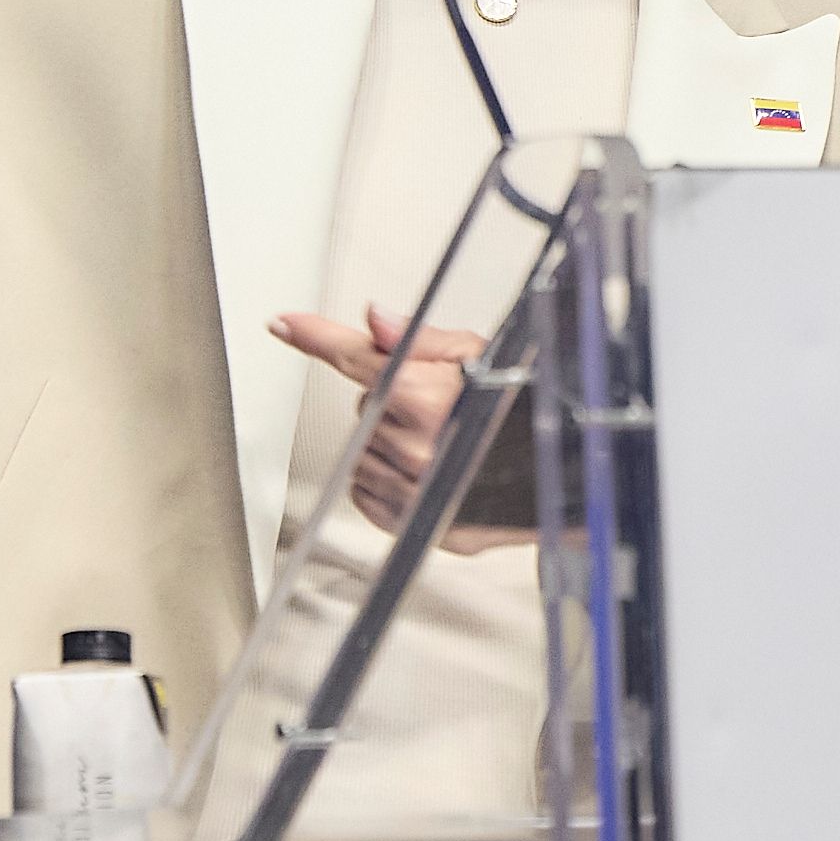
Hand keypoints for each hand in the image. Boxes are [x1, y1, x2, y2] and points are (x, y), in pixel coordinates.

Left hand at [270, 306, 533, 554]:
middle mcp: (413, 446)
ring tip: (439, 439)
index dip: (315, 336)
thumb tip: (374, 319)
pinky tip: (423, 468)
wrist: (554, 477)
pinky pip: (366, 490)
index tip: (285, 324)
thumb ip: (417, 339)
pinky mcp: (406, 521)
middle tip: (437, 404)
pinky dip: (384, 477)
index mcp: (424, 397)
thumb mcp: (479, 356)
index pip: (355, 358)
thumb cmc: (522, 410)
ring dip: (388, 441)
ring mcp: (409, 488)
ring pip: (362, 449)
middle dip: (390, 399)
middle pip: (364, 405)